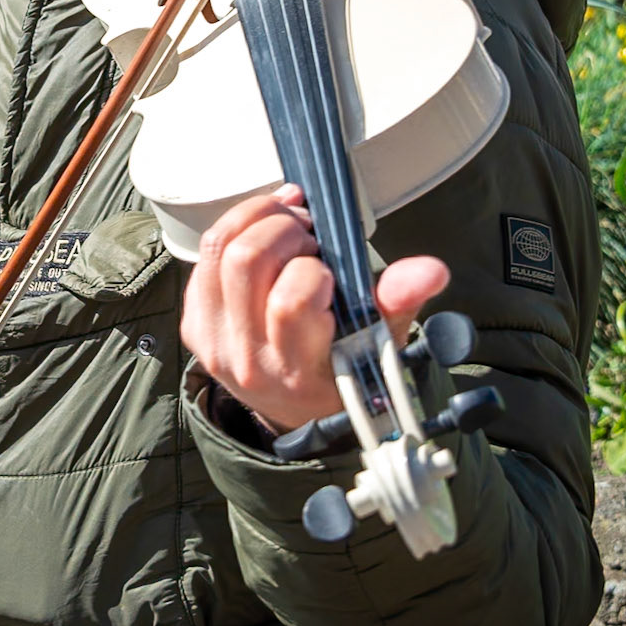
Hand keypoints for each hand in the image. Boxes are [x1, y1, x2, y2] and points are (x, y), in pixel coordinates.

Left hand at [181, 186, 449, 431]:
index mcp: (298, 370)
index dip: (314, 268)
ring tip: (289, 221)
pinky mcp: (194, 325)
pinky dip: (235, 229)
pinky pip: (202, 257)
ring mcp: (213, 343)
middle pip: (247, 261)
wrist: (293, 409)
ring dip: (257, 217)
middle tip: (309, 230)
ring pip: (219, 249)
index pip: (292, 301)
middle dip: (284, 227)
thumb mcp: (379, 344)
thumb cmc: (342, 367)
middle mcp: (248, 360)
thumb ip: (399, 303)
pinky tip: (264, 231)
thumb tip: (431, 270)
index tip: (330, 268)